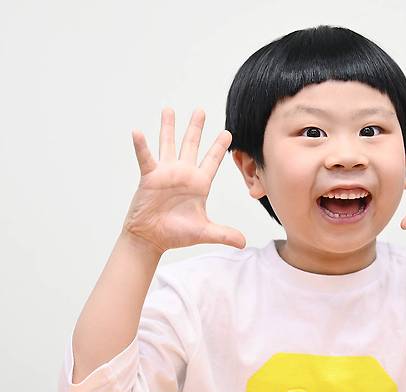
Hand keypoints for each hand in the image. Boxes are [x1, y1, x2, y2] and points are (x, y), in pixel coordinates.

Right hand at [122, 107, 245, 252]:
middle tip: (200, 110)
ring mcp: (166, 173)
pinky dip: (142, 146)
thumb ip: (224, 234)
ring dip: (168, 127)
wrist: (152, 238)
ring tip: (168, 109)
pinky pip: (146, 158)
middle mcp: (183, 174)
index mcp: (199, 184)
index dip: (219, 147)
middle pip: (191, 145)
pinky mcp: (149, 177)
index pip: (212, 161)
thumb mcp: (204, 232)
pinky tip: (138, 132)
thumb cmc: (176, 233)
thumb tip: (243, 243)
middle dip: (196, 128)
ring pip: (168, 144)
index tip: (228, 132)